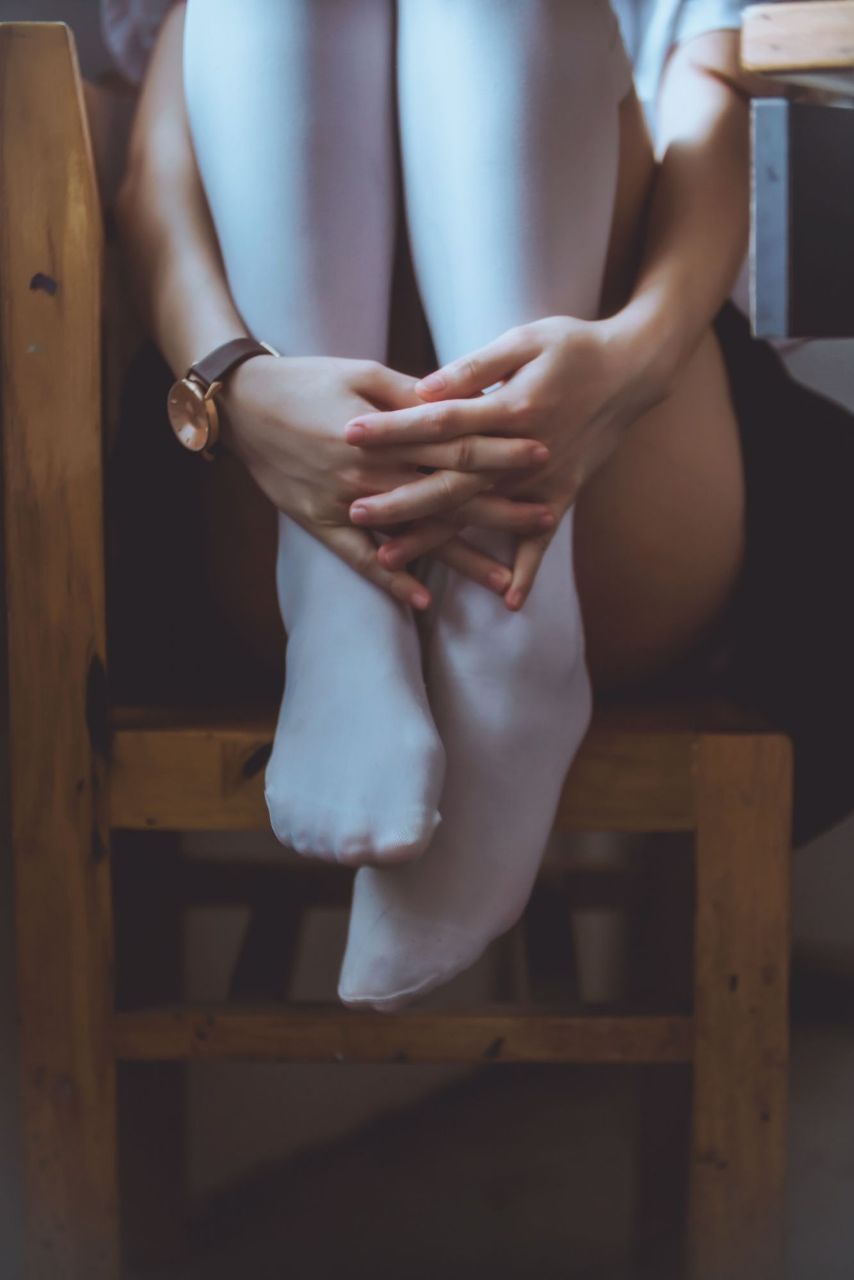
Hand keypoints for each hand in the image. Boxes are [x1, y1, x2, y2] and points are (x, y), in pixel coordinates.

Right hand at [219, 354, 552, 606]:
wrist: (241, 406)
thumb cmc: (306, 380)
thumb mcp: (363, 373)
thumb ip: (413, 396)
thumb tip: (462, 404)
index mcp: (388, 432)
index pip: (458, 445)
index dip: (502, 451)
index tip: (543, 455)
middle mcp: (373, 474)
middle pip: (449, 496)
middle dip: (500, 509)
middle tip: (546, 518)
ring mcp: (347, 503)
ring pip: (416, 537)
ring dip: (462, 559)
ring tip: (504, 582)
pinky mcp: (322, 524)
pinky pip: (360, 560)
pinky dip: (390, 581)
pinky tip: (422, 601)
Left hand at [344, 314, 665, 607]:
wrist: (635, 371)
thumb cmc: (574, 347)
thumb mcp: (526, 340)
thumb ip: (476, 366)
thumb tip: (426, 389)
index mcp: (510, 408)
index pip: (439, 422)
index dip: (393, 429)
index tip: (349, 434)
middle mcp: (523, 453)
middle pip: (450, 482)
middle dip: (398, 499)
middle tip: (353, 511)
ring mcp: (542, 481)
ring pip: (477, 516)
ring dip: (434, 540)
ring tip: (388, 558)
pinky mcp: (560, 495)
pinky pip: (541, 541)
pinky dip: (528, 571)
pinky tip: (509, 601)